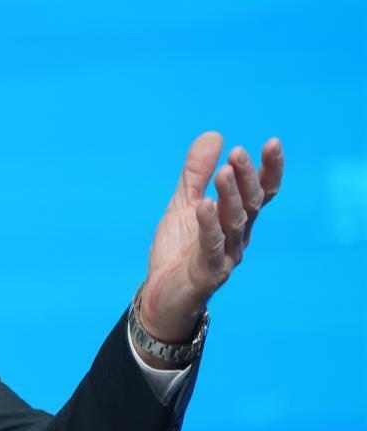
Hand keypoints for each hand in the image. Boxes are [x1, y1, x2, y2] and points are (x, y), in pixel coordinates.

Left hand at [140, 132, 283, 348]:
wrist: (159, 295)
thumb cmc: (178, 249)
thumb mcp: (185, 204)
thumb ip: (196, 174)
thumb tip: (214, 135)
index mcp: (236, 219)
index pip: (260, 192)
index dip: (269, 169)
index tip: (272, 142)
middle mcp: (238, 236)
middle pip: (250, 204)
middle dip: (246, 178)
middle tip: (237, 154)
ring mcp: (226, 255)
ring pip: (234, 223)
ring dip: (230, 196)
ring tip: (223, 172)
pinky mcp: (209, 272)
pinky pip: (212, 246)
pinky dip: (209, 225)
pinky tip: (204, 206)